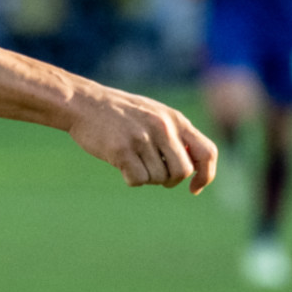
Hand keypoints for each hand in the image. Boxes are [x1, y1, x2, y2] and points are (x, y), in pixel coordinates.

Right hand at [65, 84, 217, 193]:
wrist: (85, 103)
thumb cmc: (121, 113)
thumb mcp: (155, 115)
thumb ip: (175, 135)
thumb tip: (193, 168)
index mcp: (175, 119)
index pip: (207, 152)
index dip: (206, 175)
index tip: (194, 188)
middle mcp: (162, 127)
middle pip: (183, 171)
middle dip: (171, 180)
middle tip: (156, 175)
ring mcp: (142, 138)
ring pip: (158, 178)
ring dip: (147, 178)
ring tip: (133, 161)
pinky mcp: (122, 150)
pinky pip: (138, 180)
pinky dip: (131, 179)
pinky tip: (122, 165)